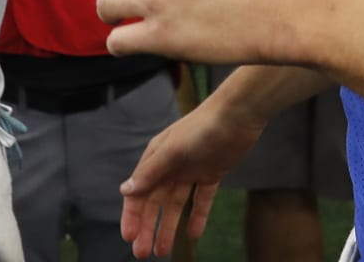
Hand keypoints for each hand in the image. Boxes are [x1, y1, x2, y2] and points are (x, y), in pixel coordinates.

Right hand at [118, 94, 266, 257]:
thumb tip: (126, 190)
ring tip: (162, 251)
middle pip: (155, 202)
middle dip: (148, 227)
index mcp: (156, 158)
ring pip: (176, 204)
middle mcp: (171, 166)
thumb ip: (150, 173)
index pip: (139, 192)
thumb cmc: (201, 129)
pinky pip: (202, 199)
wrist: (238, 116)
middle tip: (142, 253)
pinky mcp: (212, 173)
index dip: (132, 215)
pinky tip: (194, 235)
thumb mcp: (172, 151)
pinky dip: (198, 216)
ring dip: (168, 226)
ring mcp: (191, 170)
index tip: (129, 237)